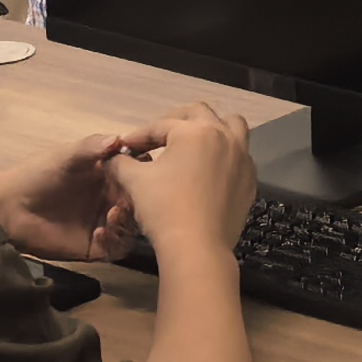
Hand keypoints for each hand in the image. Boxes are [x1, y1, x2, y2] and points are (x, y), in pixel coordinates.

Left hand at [0, 134, 133, 263]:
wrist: (9, 209)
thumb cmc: (38, 176)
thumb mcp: (65, 156)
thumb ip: (92, 146)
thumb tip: (119, 138)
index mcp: (108, 175)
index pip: (138, 174)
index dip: (143, 173)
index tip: (142, 173)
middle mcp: (111, 199)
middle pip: (140, 202)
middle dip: (139, 202)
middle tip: (128, 200)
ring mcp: (104, 224)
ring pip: (132, 226)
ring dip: (128, 222)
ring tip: (112, 216)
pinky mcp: (95, 247)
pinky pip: (117, 248)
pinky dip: (115, 241)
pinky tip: (100, 233)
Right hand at [103, 104, 258, 259]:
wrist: (197, 247)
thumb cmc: (164, 208)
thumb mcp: (136, 182)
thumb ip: (121, 164)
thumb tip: (112, 159)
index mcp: (194, 131)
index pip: (161, 125)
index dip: (140, 135)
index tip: (126, 147)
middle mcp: (223, 136)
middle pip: (199, 113)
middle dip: (175, 122)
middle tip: (157, 138)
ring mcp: (242, 157)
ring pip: (232, 126)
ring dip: (212, 128)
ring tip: (193, 143)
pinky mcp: (250, 180)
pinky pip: (240, 156)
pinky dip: (225, 155)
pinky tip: (210, 171)